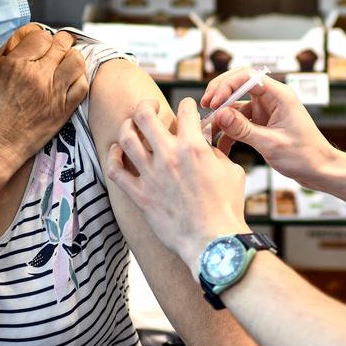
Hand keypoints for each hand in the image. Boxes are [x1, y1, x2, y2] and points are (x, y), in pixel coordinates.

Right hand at [0, 27, 87, 176]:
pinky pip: (82, 86)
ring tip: (67, 61)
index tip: (40, 43)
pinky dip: (80, 78)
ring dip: (73, 57)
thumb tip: (10, 49)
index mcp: (13, 65)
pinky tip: (72, 80)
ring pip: (76, 61)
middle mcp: (36, 76)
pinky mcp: (62, 111)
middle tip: (58, 47)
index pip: (40, 36)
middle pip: (60, 45)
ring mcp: (52, 94)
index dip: (42, 38)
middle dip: (60, 42)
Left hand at [107, 97, 249, 272]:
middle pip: (144, 115)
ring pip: (126, 137)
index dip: (187, 104)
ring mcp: (151, 176)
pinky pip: (115, 170)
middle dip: (146, 105)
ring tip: (132, 125)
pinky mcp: (140, 195)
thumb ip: (216, 152)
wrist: (213, 241)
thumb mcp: (232, 171)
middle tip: (150, 107)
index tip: (187, 108)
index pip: (185, 110)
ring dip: (127, 126)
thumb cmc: (227, 208)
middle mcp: (168, 156)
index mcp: (193, 147)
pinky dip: (113, 156)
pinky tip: (117, 151)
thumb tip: (207, 142)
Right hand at [202, 69, 335, 187]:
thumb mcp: (271, 144)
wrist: (320, 171)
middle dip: (220, 95)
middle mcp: (272, 99)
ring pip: (237, 105)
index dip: (226, 85)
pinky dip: (229, 130)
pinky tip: (220, 142)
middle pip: (238, 85)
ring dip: (222, 116)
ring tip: (208, 129)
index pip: (246, 76)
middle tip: (204, 107)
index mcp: (279, 95)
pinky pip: (240, 121)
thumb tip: (220, 114)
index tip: (213, 102)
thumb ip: (243, 129)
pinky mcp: (263, 124)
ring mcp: (267, 111)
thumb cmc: (306, 156)